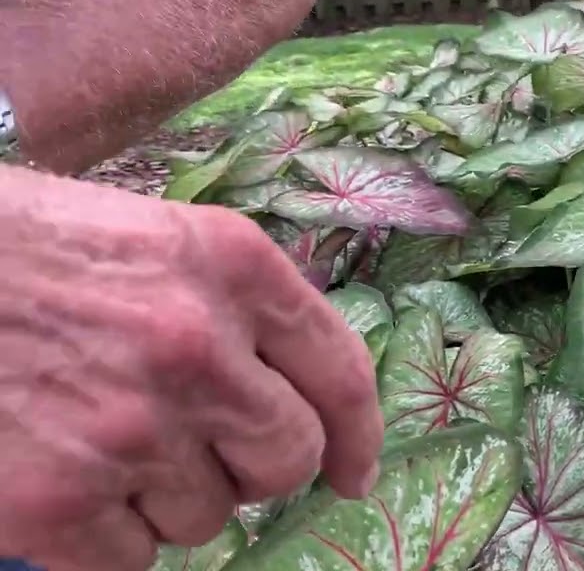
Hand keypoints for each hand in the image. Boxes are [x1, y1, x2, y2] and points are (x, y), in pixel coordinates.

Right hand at [0, 167, 382, 570]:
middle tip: (202, 451)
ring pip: (208, 517)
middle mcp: (198, 347)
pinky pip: (133, 560)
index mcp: (232, 267)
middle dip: (254, 468)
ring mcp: (129, 428)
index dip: (358, 434)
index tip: (356, 471)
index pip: (340, 371)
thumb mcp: (150, 238)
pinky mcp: (58, 501)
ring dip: (170, 497)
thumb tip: (289, 394)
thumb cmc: (21, 247)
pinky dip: (107, 539)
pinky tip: (66, 483)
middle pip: (287, 460)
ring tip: (102, 441)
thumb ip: (233, 306)